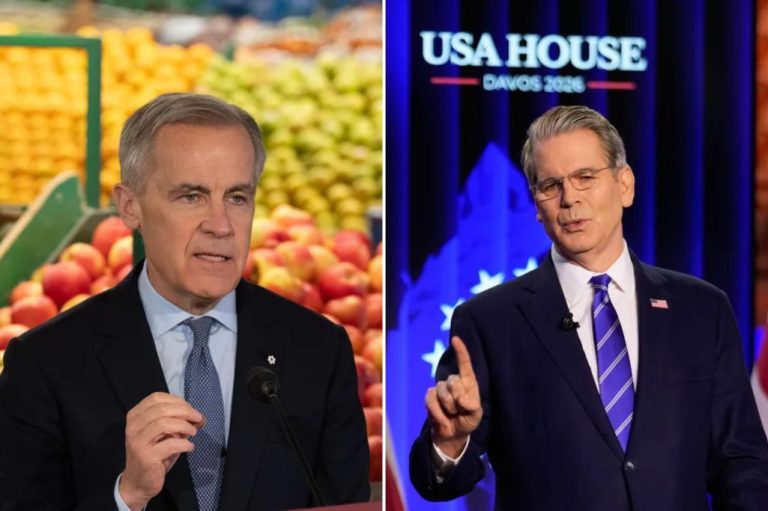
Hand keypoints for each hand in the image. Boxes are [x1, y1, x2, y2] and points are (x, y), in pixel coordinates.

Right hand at [118, 392, 204, 510]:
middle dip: (185, 411)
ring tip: (193, 433)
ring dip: (185, 426)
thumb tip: (201, 417)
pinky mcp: (146, 457)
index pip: (156, 398)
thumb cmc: (154, 453)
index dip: (177, 401)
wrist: (138, 482)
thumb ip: (178, 421)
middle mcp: (133, 427)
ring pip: (164, 424)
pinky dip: (184, 444)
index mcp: (135, 416)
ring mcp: (138, 442)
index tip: (191, 409)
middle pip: (162, 409)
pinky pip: (170, 444)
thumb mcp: (165, 434)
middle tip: (198, 419)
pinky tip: (189, 447)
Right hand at [425, 336, 482, 457]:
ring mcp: (440, 388)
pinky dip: (439, 413)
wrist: (453, 434)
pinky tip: (444, 419)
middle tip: (460, 411)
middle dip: (457, 399)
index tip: (455, 339)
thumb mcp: (476, 415)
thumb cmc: (467, 420)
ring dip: (449, 408)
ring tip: (452, 414)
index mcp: (468, 383)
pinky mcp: (430, 396)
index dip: (460, 351)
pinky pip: (432, 401)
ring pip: (443, 392)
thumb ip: (472, 405)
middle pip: (453, 381)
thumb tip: (460, 398)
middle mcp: (454, 382)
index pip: (465, 364)